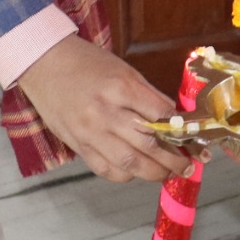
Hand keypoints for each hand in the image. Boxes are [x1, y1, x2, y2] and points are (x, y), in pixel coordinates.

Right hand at [15, 35, 187, 182]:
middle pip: (148, 144)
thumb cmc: (86, 63)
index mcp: (120, 87)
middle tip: (188, 165)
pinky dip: (126, 175)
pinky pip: (107, 170)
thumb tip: (174, 119)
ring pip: (129, 163)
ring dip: (154, 173)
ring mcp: (90, 133)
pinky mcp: (78, 146)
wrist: (44, 65)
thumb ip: (149, 96)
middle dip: (173, 159)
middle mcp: (105, 113)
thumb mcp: (124, 70)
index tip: (195, 140)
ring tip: (169, 173)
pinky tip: (138, 171)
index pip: (160, 115)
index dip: (181, 131)